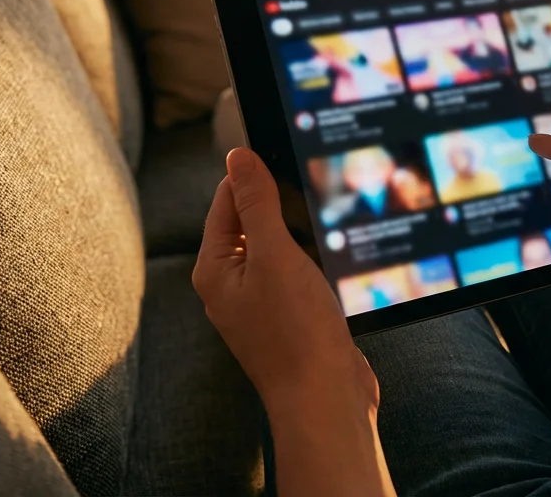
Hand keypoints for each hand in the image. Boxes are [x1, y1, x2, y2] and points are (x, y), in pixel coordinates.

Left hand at [193, 149, 393, 495]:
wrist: (326, 400)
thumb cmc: (296, 333)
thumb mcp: (275, 255)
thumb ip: (256, 203)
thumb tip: (238, 156)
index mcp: (215, 268)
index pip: (225, 202)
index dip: (253, 174)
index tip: (284, 151)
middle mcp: (231, 287)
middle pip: (250, 224)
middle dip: (279, 203)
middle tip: (313, 185)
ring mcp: (259, 305)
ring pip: (277, 250)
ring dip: (300, 234)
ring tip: (327, 221)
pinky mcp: (289, 320)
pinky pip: (296, 275)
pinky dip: (313, 261)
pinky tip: (335, 258)